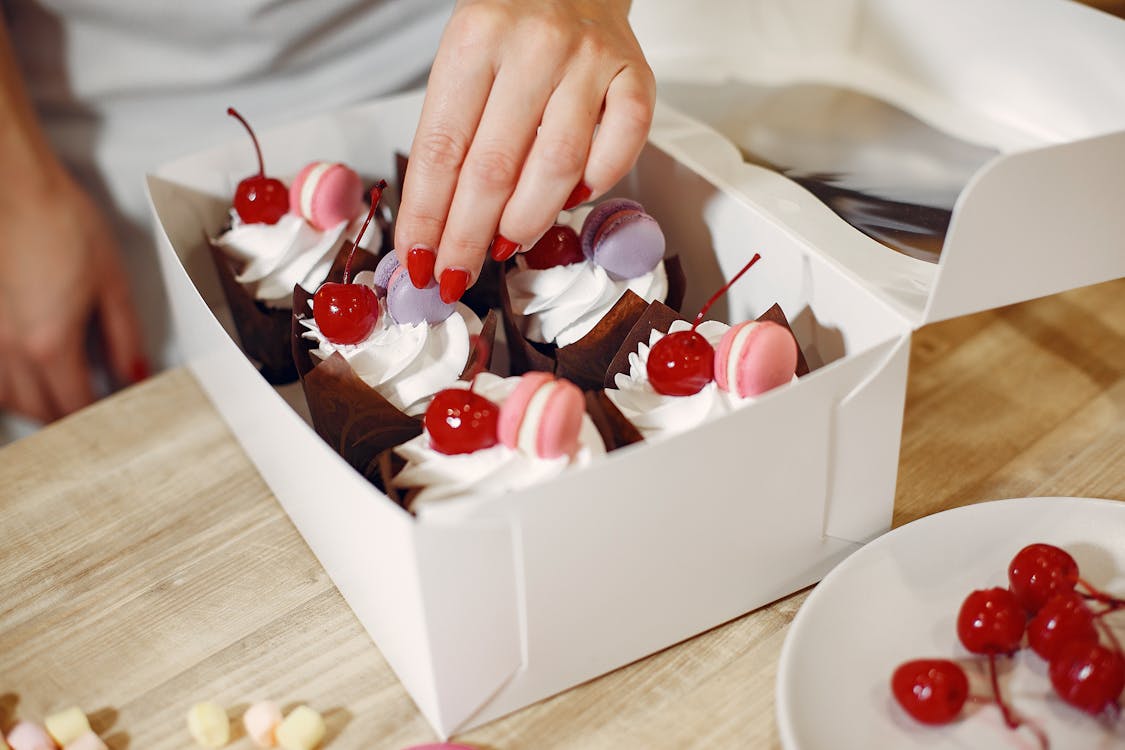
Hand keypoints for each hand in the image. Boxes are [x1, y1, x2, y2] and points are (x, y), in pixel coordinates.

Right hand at [0, 166, 145, 422]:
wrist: (17, 187)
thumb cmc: (61, 223)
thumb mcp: (113, 284)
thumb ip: (125, 338)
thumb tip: (135, 373)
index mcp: (49, 342)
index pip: (75, 406)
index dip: (101, 419)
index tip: (118, 416)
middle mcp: (9, 346)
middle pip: (38, 411)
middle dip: (70, 421)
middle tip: (96, 413)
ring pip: (6, 399)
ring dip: (35, 407)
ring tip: (63, 400)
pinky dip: (7, 387)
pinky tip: (26, 377)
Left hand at [394, 0, 654, 302]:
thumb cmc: (511, 29)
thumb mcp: (463, 62)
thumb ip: (453, 136)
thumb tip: (438, 228)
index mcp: (475, 37)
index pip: (442, 148)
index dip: (427, 215)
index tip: (418, 258)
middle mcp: (535, 45)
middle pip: (494, 167)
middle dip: (468, 236)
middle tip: (456, 273)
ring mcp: (590, 61)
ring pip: (557, 167)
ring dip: (526, 221)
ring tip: (505, 243)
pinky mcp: (636, 76)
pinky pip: (619, 149)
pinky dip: (594, 185)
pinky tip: (569, 199)